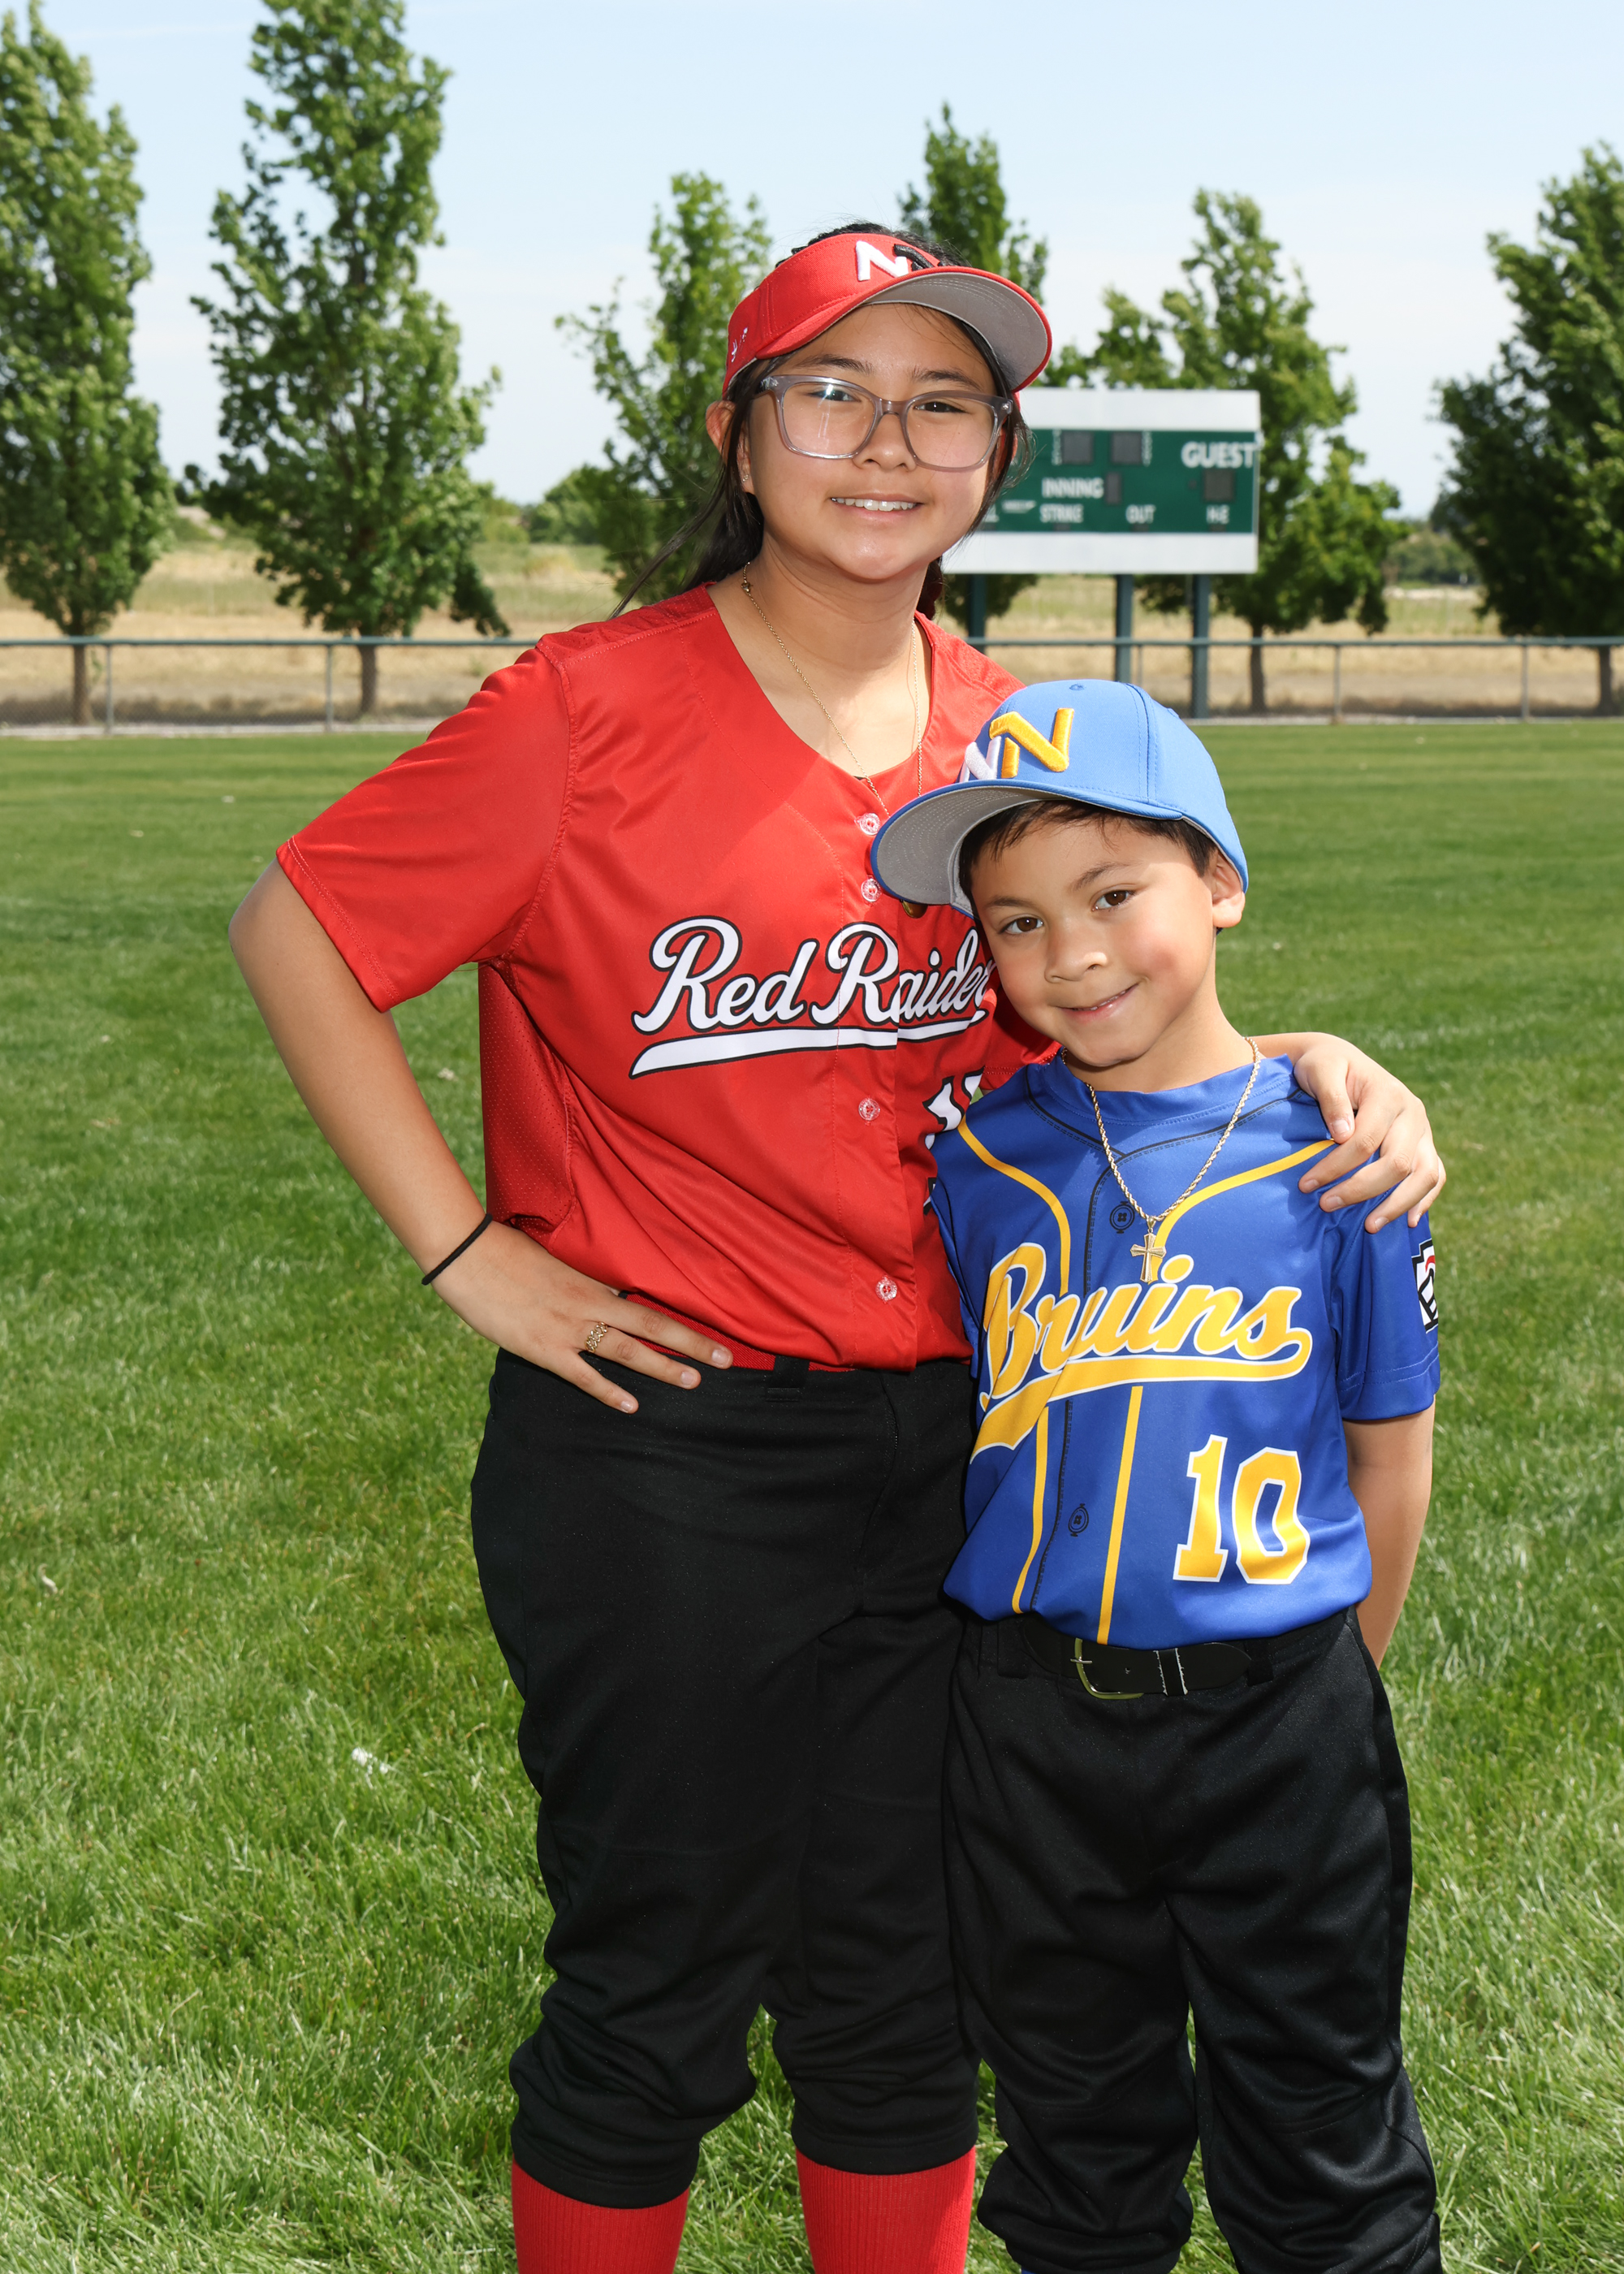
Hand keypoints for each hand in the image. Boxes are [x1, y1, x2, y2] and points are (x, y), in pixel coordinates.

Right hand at [429, 1220, 730, 1413]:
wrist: (469, 1256)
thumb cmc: (507, 1255)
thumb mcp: (553, 1266)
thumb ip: (582, 1287)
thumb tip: (606, 1299)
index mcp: (593, 1285)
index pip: (649, 1305)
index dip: (684, 1322)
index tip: (715, 1333)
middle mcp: (589, 1307)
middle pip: (651, 1326)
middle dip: (690, 1344)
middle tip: (725, 1360)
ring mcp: (568, 1329)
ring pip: (626, 1351)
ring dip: (661, 1367)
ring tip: (693, 1381)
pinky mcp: (542, 1349)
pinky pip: (582, 1375)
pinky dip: (608, 1391)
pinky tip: (631, 1406)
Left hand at [1267, 1033, 1445, 1231]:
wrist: (1341, 1060)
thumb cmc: (1325, 1066)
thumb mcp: (1321, 1070)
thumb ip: (1332, 1098)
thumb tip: (1343, 1133)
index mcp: (1388, 1094)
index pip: (1365, 1141)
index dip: (1336, 1167)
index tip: (1307, 1185)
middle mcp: (1412, 1113)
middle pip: (1398, 1162)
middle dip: (1361, 1189)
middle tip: (1326, 1205)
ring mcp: (1423, 1131)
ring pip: (1424, 1174)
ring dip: (1397, 1204)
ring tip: (1369, 1226)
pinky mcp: (1425, 1145)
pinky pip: (1435, 1175)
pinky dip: (1424, 1199)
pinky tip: (1407, 1221)